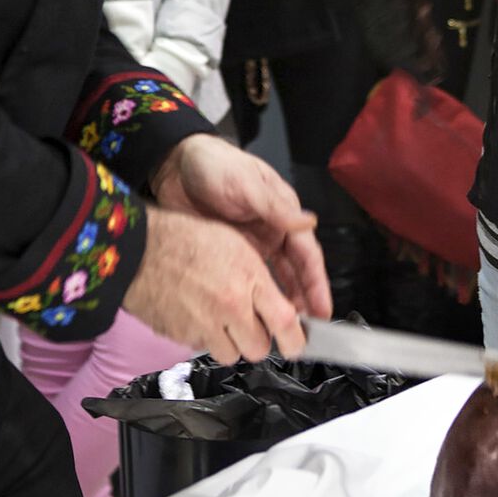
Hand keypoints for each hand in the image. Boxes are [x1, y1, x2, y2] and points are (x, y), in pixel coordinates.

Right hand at [123, 205, 309, 362]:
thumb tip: (283, 305)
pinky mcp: (183, 337)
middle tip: (252, 324)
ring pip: (233, 356)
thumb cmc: (186, 239)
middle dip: (259, 340)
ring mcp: (205, 325)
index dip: (296, 341)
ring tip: (223, 320)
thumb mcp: (236, 244)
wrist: (139, 249)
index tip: (297, 344)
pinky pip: (205, 349)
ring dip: (232, 344)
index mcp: (249, 278)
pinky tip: (199, 316)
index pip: (285, 323)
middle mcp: (230, 306)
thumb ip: (263, 279)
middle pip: (260, 348)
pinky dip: (207, 339)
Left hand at [150, 134, 329, 333]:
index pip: (307, 254)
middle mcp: (272, 231)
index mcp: (283, 213)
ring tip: (284, 330)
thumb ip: (274, 206)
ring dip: (280, 303)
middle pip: (295, 272)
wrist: (175, 165)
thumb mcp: (246, 183)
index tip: (323, 310)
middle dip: (304, 300)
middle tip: (306, 331)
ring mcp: (251, 244)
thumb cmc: (215, 165)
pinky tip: (253, 315)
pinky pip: (247, 280)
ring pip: (273, 279)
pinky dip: (253, 298)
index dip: (317, 283)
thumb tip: (309, 222)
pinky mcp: (229, 253)